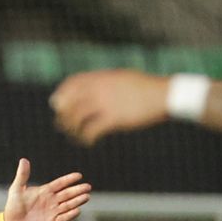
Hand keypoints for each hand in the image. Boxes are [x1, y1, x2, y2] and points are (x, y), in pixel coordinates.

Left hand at [2, 159, 91, 220]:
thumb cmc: (14, 205)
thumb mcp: (17, 188)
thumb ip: (22, 175)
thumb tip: (23, 160)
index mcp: (46, 191)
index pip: (60, 184)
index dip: (69, 179)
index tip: (79, 175)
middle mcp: (52, 200)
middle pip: (67, 194)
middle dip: (78, 190)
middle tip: (88, 186)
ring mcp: (53, 211)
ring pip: (68, 205)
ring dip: (77, 201)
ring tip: (87, 196)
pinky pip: (63, 218)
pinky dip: (70, 214)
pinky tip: (78, 210)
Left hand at [50, 70, 170, 144]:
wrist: (164, 95)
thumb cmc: (146, 88)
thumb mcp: (123, 78)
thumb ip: (107, 82)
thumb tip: (97, 87)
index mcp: (102, 77)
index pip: (73, 83)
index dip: (62, 94)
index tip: (57, 105)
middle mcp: (100, 89)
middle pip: (70, 101)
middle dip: (63, 115)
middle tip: (63, 125)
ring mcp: (106, 103)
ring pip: (77, 118)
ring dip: (72, 129)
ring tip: (76, 136)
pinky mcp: (114, 119)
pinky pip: (91, 130)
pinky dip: (86, 138)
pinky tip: (89, 142)